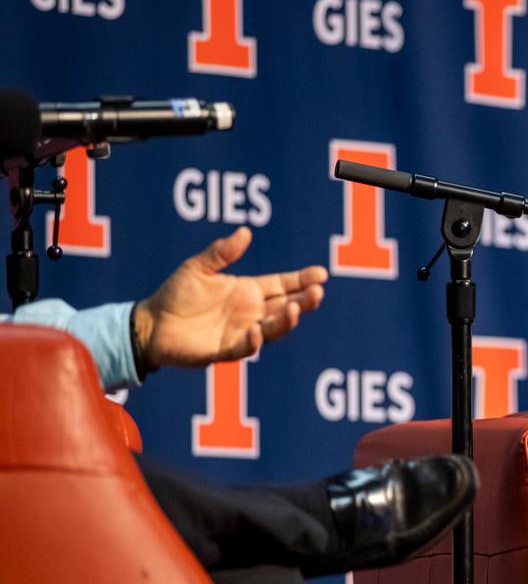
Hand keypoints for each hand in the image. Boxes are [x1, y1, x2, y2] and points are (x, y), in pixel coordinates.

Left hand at [133, 228, 328, 370]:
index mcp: (249, 291)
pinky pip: (245, 347)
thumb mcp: (198, 268)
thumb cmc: (176, 295)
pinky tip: (255, 329)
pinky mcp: (225, 351)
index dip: (302, 280)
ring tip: (295, 309)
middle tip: (317, 291)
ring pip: (273, 329)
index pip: (283, 285)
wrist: (151, 324)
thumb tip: (245, 232)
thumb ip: (222, 252)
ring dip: (286, 321)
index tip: (321, 274)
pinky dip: (253, 340)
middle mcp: (251, 313)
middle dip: (305, 301)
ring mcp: (242, 332)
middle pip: (287, 307)